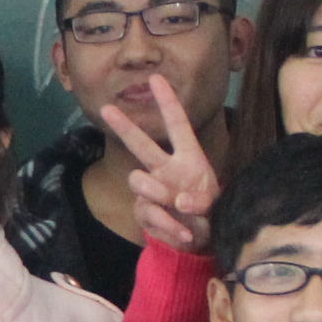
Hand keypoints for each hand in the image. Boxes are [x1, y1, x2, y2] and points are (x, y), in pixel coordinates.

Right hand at [96, 79, 219, 254]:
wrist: (198, 243)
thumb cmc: (209, 214)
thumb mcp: (214, 205)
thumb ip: (200, 201)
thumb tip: (178, 200)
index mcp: (187, 158)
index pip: (177, 125)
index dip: (167, 101)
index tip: (156, 78)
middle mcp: (166, 169)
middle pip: (141, 144)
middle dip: (124, 126)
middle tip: (107, 109)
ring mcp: (152, 189)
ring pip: (139, 180)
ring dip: (157, 193)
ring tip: (176, 208)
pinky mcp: (143, 210)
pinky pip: (147, 212)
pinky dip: (166, 224)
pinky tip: (182, 233)